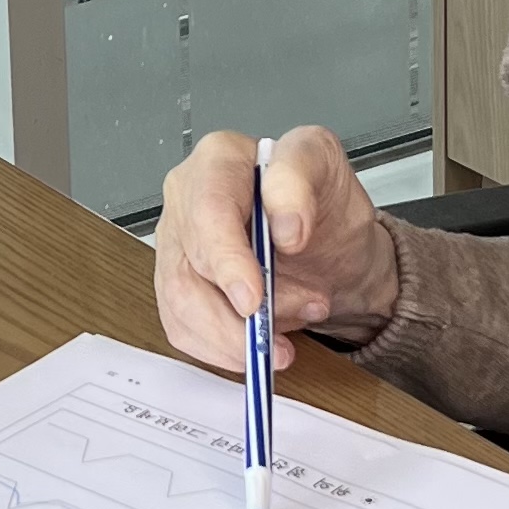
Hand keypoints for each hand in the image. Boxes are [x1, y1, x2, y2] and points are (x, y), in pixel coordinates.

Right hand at [154, 125, 396, 371]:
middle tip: (290, 324)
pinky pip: (183, 328)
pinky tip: (258, 341)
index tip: (253, 299)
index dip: (226, 260)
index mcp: (218, 160)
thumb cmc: (324, 203)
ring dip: (234, 338)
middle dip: (240, 314)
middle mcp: (186, 199)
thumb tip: (283, 226)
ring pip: (181, 306)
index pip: (207, 212)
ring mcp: (177, 243)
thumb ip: (301, 181)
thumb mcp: (327, 167)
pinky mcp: (176, 282)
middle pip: (187, 269)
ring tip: (282, 338)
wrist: (332, 245)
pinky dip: (223, 348)